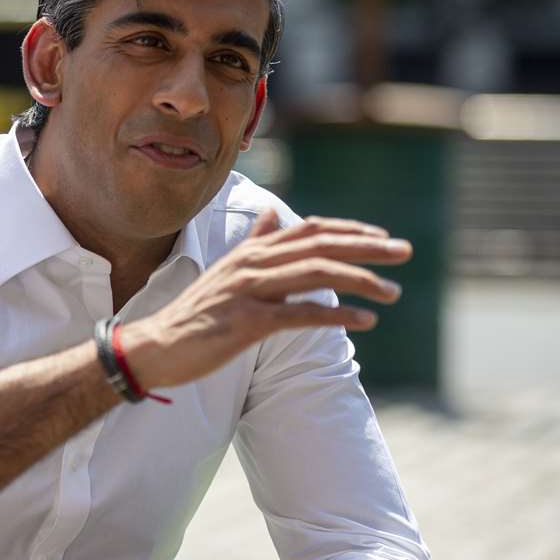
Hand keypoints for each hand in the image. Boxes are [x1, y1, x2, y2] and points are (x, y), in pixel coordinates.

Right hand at [118, 210, 410, 391]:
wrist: (155, 346)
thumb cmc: (195, 313)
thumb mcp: (225, 270)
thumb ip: (253, 242)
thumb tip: (272, 213)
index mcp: (251, 251)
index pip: (309, 230)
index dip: (349, 230)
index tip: (381, 236)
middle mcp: (252, 263)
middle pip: (320, 245)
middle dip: (367, 247)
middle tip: (404, 252)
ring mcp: (249, 291)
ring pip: (315, 273)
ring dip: (360, 280)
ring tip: (392, 292)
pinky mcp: (247, 322)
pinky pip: (300, 314)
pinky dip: (335, 315)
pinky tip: (364, 321)